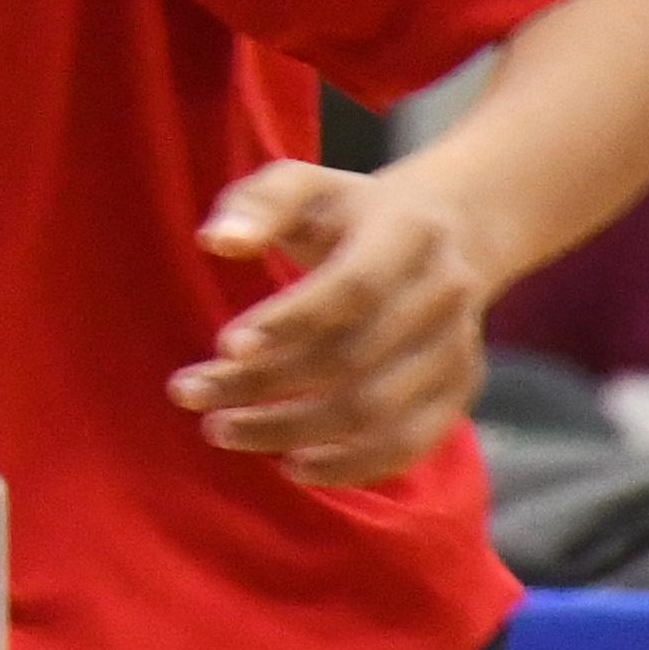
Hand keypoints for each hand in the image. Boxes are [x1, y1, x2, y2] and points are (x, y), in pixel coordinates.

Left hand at [177, 159, 511, 490]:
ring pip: (376, 410)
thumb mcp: (303, 185)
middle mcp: (443, 292)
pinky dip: (349, 465)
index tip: (222, 346)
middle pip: (353, 357)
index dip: (289, 321)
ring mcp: (458, 347)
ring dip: (291, 430)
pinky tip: (290, 464)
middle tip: (189, 394)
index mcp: (407, 232)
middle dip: (263, 384)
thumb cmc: (348, 210)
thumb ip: (257, 204)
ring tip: (222, 430)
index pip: (353, 287)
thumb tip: (217, 242)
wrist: (448, 231)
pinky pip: (407, 443)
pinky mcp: (459, 390)